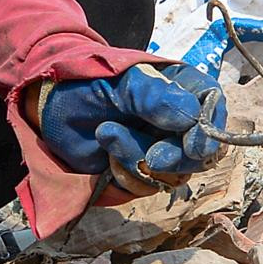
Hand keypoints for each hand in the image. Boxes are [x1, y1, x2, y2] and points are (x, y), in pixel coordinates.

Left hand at [36, 62, 227, 187]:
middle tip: (152, 156)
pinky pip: (145, 185)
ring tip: (107, 132)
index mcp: (182, 88)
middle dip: (175, 157)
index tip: (194, 146)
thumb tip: (191, 119)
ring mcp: (160, 148)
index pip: (213, 107)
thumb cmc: (87, 79)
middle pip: (201, 151)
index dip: (209, 130)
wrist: (50, 103)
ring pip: (173, 173)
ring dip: (139, 159)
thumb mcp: (121, 80)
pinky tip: (106, 151)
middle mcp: (178, 121)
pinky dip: (125, 172)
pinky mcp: (139, 171)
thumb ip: (154, 96)